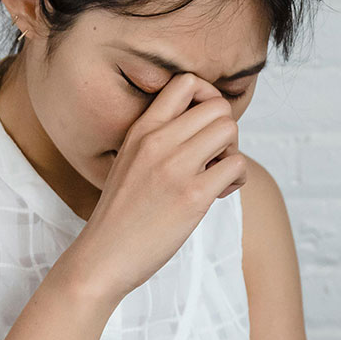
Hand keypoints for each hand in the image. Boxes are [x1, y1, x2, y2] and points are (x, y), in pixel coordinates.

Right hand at [58, 72, 246, 302]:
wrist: (103, 256)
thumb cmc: (122, 213)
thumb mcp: (130, 160)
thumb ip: (160, 139)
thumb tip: (205, 128)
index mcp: (142, 129)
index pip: (187, 83)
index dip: (209, 100)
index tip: (205, 129)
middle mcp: (157, 141)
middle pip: (218, 107)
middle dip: (225, 132)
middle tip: (213, 159)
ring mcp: (175, 167)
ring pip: (230, 130)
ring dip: (233, 154)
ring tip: (216, 176)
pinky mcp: (192, 196)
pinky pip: (237, 165)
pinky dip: (237, 179)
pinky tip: (218, 194)